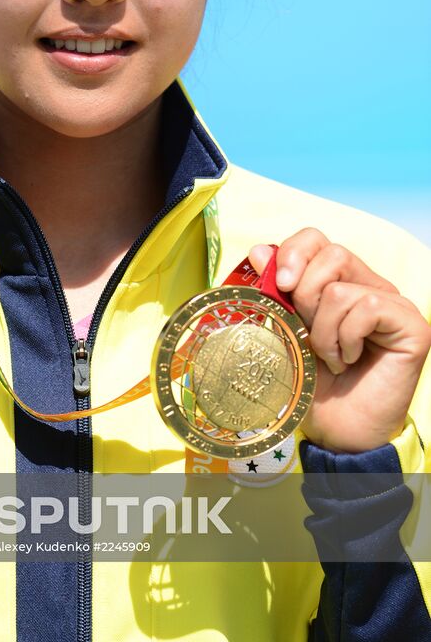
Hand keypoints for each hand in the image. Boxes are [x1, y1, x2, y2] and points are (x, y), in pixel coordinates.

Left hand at [249, 229, 430, 452]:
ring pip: (342, 288)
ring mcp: (394, 304)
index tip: (279, 286)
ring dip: (323, 330)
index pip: (317, 239)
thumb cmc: (312, 384)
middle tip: (306, 332)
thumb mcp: (285, 330)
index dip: (293, 253)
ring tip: (330, 357)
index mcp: (340, 282)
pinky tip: (350, 360)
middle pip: (331, 253)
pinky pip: (367, 307)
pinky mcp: (412, 325)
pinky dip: (347, 338)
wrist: (337, 432)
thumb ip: (275, 291)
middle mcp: (370, 286)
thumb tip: (259, 250)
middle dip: (305, 295)